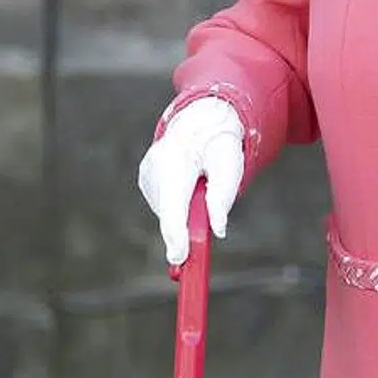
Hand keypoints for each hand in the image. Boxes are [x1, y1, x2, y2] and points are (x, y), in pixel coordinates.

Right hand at [137, 97, 245, 265]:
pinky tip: (187, 187)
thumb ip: (223, 196)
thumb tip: (218, 229)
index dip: (176, 232)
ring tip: (199, 187)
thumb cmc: (219, 145)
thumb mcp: (231, 165)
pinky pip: (164, 204)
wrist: (201, 121)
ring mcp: (147, 173)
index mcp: (177, 160)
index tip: (179, 257)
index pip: (174, 203)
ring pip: (167, 211)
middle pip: (168, 212)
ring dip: (184, 213)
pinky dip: (177, 206)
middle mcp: (155, 166)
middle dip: (183, 231)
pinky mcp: (145, 179)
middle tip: (199, 242)